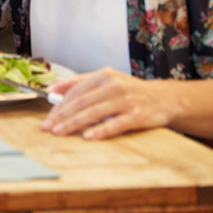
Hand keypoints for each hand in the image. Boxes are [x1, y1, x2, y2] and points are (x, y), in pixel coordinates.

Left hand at [40, 68, 171, 140]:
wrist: (165, 98)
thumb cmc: (131, 91)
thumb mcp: (107, 79)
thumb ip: (79, 82)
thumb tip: (52, 89)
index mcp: (104, 76)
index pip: (76, 91)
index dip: (60, 105)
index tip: (48, 117)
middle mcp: (114, 86)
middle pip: (81, 102)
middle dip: (62, 116)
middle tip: (47, 127)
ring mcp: (126, 101)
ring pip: (94, 112)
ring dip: (74, 123)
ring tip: (59, 132)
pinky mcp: (137, 115)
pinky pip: (115, 124)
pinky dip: (100, 130)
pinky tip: (87, 136)